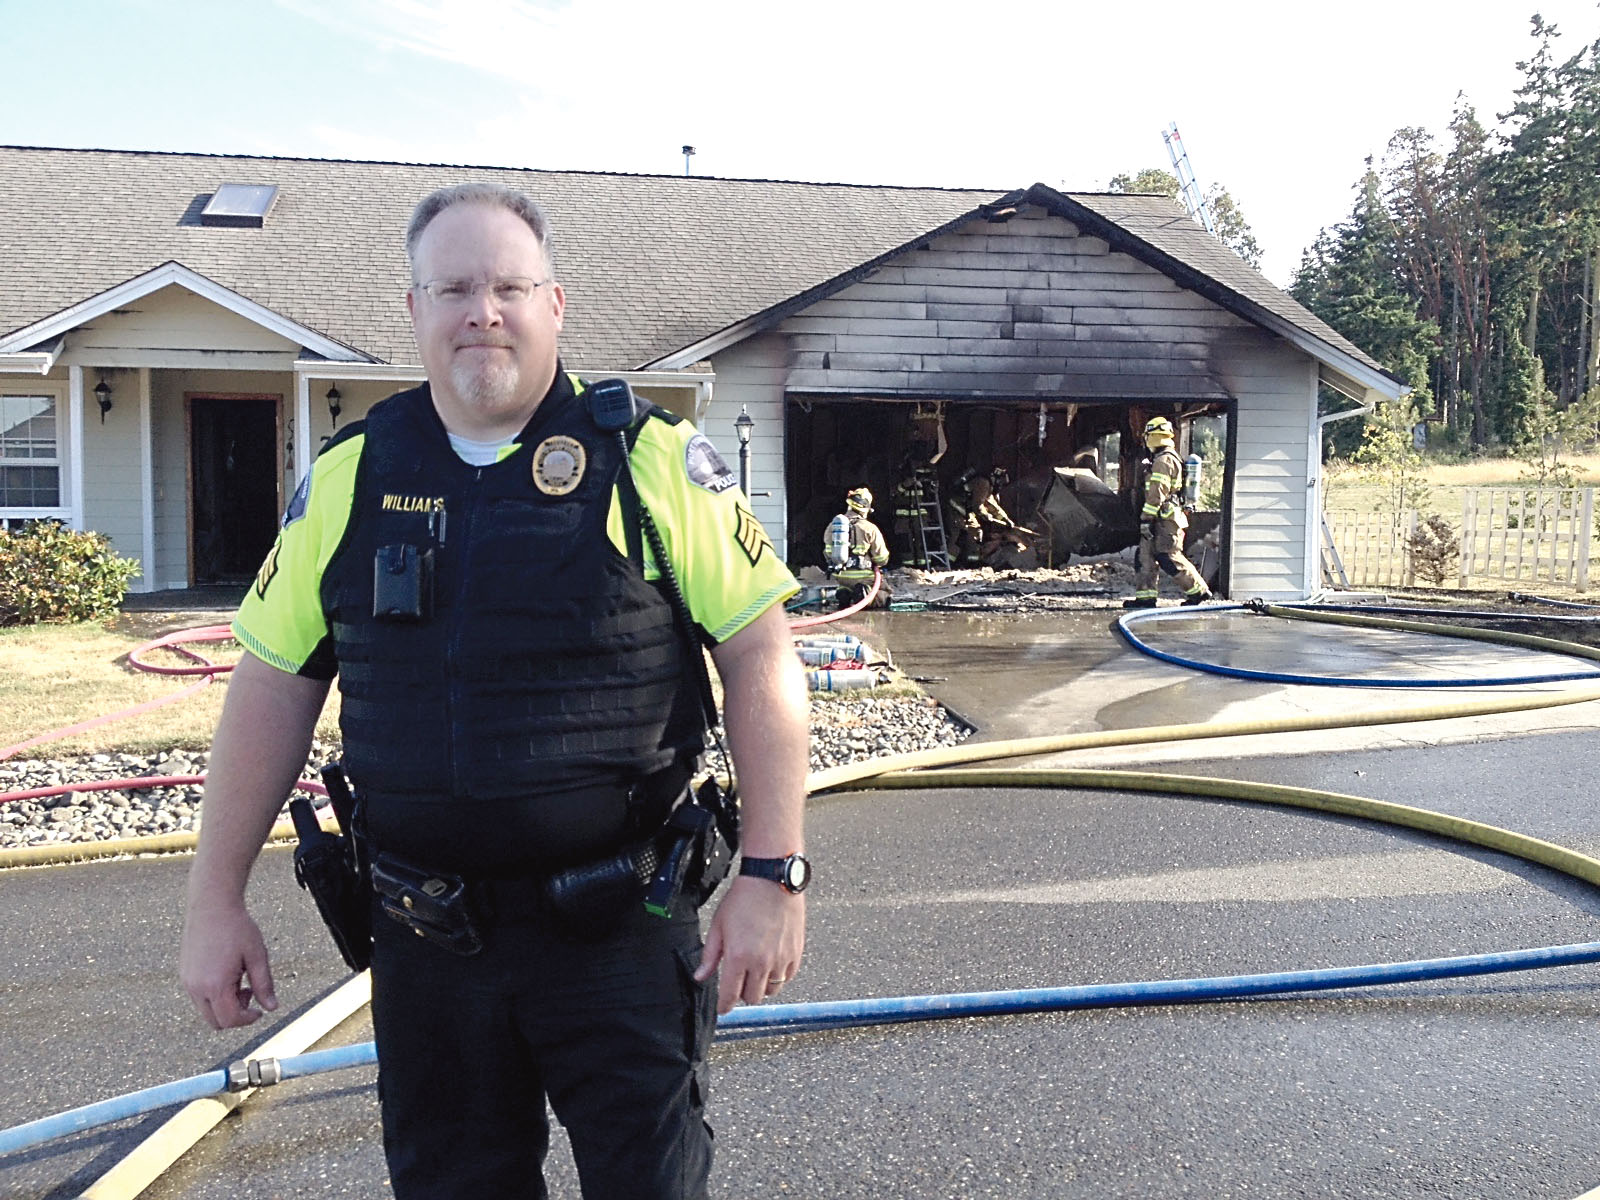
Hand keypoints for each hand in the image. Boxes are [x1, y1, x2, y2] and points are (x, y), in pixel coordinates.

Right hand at [180, 901, 277, 1029]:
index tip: (260, 1011)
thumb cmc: (237, 928)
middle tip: (249, 991)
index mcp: (215, 985)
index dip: (248, 1019)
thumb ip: (264, 984)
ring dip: (224, 1005)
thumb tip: (272, 1008)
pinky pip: (199, 997)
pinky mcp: (184, 975)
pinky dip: (214, 995)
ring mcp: (187, 982)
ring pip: (206, 1011)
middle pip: (215, 1022)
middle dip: (235, 1015)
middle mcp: (196, 988)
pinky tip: (227, 973)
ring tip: (239, 979)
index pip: (230, 1019)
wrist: (212, 906)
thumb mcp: (257, 956)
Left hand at [694, 875, 805, 1013]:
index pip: (729, 995)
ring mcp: (780, 959)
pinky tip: (771, 964)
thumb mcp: (718, 925)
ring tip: (755, 971)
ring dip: (760, 986)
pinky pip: (787, 978)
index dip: (724, 1006)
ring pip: (770, 991)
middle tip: (738, 983)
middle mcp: (760, 962)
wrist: (772, 880)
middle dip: (741, 994)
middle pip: (751, 997)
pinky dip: (778, 977)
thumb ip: (709, 955)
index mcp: (738, 957)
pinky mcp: (795, 953)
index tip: (723, 1008)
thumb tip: (700, 976)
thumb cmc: (744, 898)